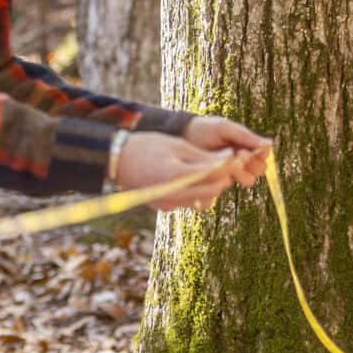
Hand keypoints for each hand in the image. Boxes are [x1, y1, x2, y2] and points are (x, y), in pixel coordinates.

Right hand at [114, 131, 232, 213]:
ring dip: (211, 184)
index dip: (229, 165)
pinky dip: (195, 189)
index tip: (238, 155)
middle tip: (230, 162)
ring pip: (202, 197)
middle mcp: (173, 194)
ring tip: (212, 166)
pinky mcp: (163, 207)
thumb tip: (229, 159)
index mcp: (176, 175)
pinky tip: (192, 175)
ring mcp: (168, 203)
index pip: (213, 174)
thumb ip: (202, 156)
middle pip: (212, 190)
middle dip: (224, 177)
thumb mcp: (176, 145)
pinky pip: (188, 200)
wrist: (114, 161)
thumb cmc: (145, 147)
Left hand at [183, 114, 273, 186]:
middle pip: (256, 173)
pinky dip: (214, 193)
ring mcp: (228, 174)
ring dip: (238, 175)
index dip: (258, 157)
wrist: (183, 135)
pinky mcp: (213, 183)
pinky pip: (217, 195)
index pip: (263, 159)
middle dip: (249, 166)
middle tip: (236, 157)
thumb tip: (270, 144)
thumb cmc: (206, 129)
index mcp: (246, 150)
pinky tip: (209, 184)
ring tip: (224, 165)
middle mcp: (240, 164)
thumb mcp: (225, 129)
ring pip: (245, 181)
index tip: (244, 150)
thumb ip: (246, 137)